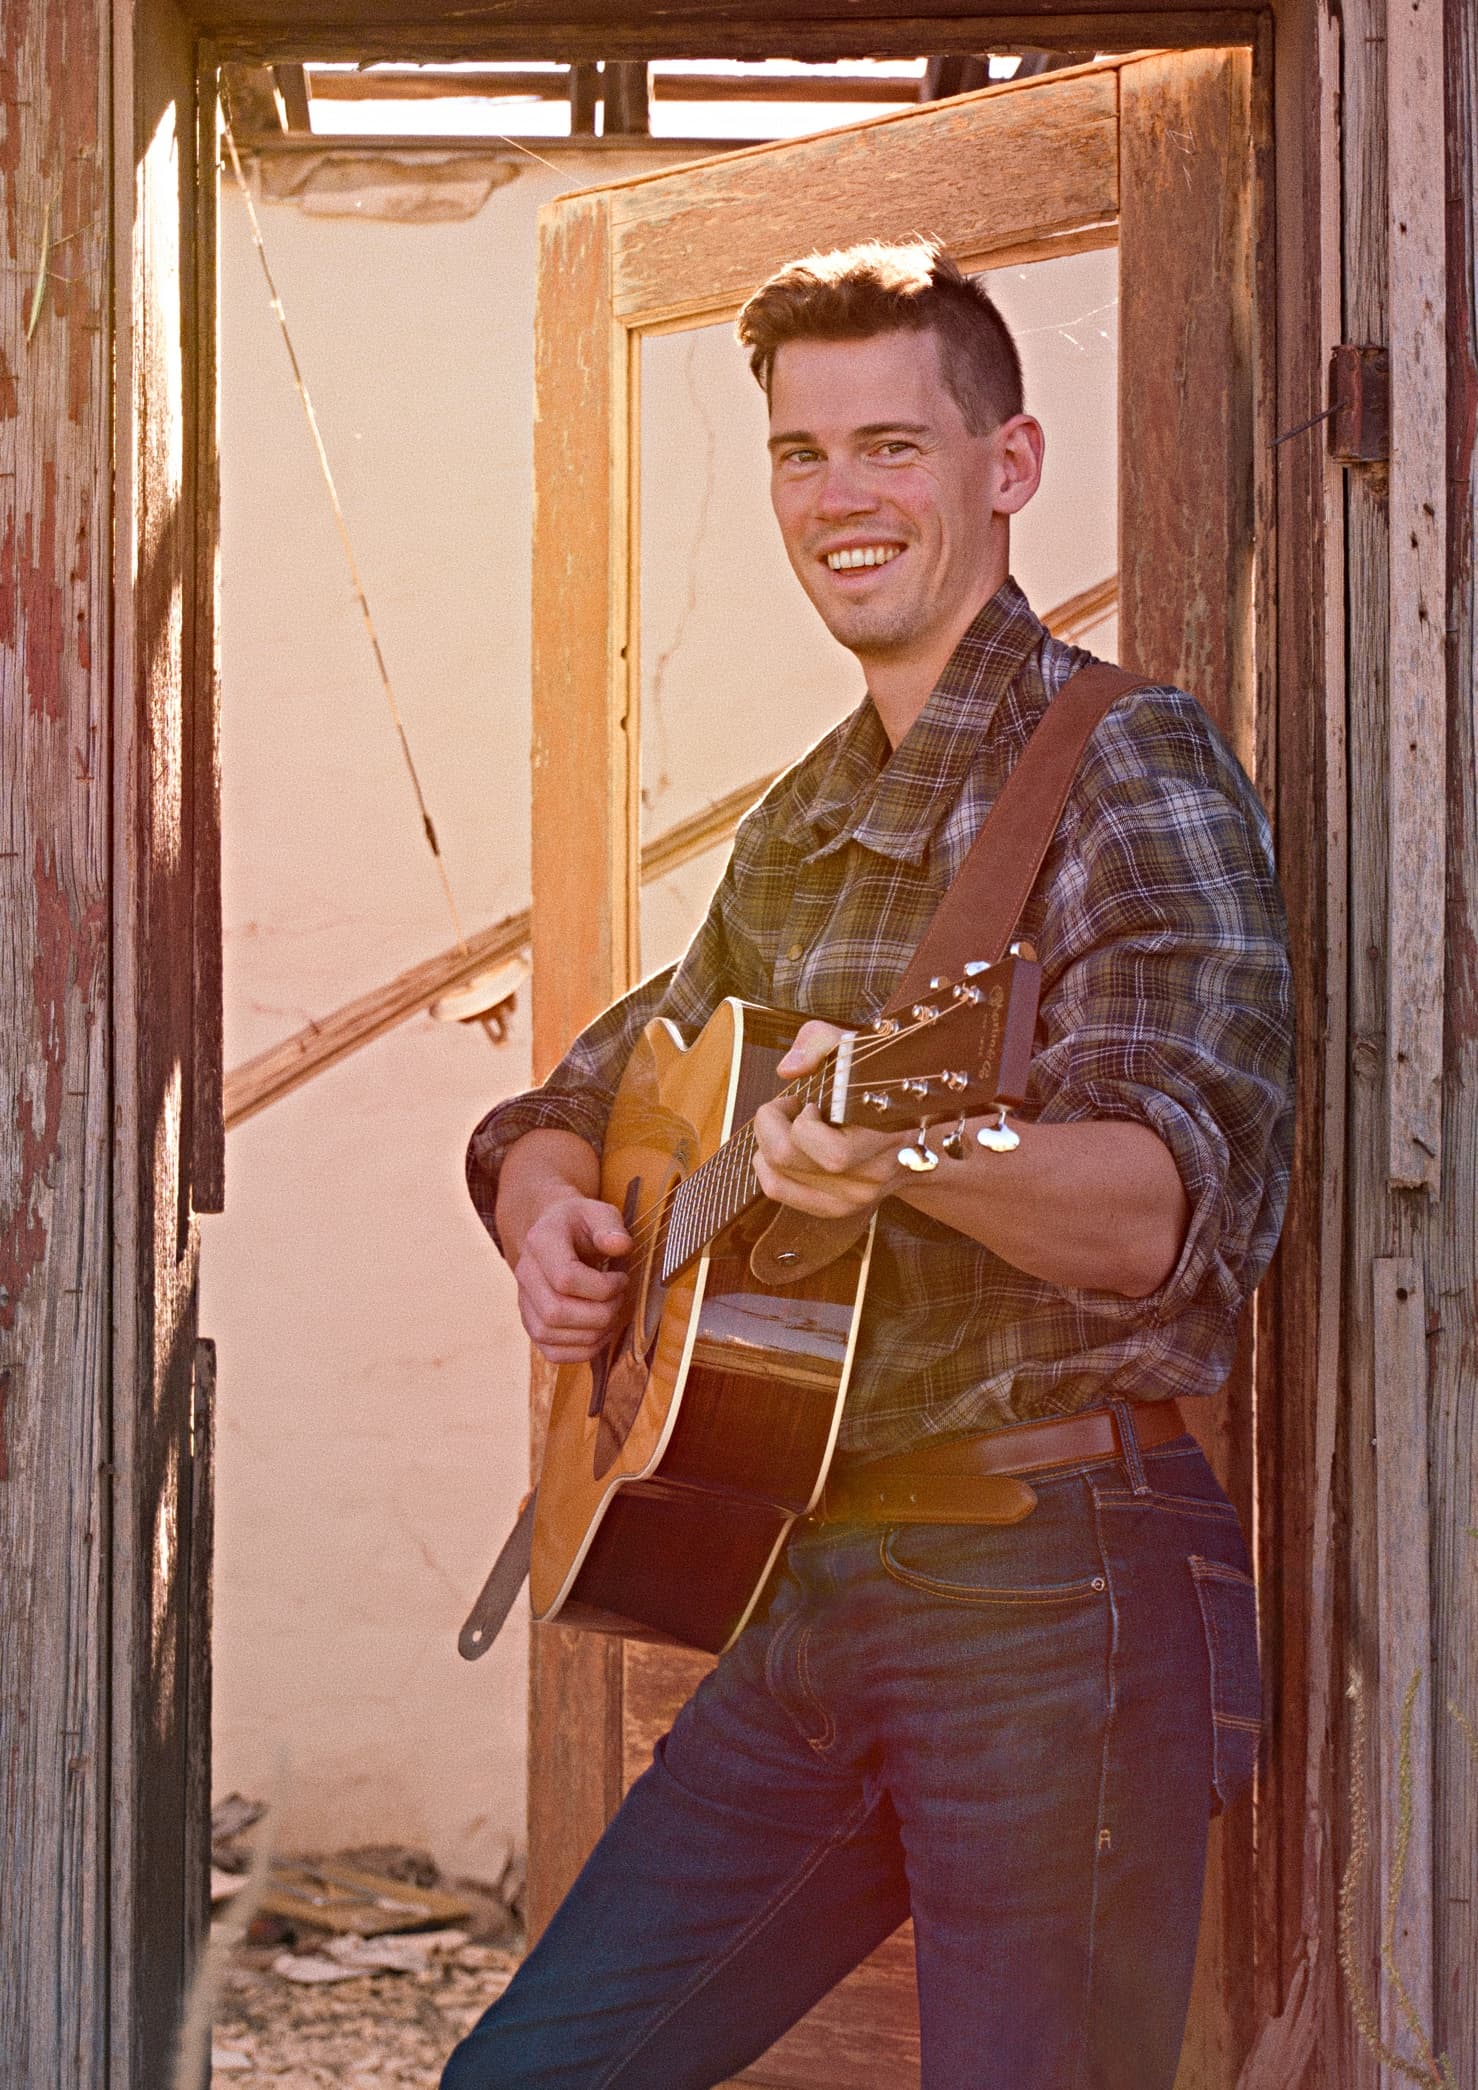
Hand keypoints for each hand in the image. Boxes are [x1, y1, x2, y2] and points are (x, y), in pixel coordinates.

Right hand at [512, 1195, 631, 1364]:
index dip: (602, 1287)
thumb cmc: (580, 1224)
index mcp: (541, 1242)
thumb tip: (620, 1246)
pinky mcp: (531, 1322)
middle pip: (555, 1312)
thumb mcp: (598, 1212)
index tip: (622, 1279)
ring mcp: (524, 1301)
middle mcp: (525, 1273)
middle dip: (599, 1314)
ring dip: (592, 1334)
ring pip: (549, 1335)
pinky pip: (550, 1352)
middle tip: (619, 1300)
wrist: (553, 1232)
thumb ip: (611, 1226)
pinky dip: (581, 1351)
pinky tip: (601, 1334)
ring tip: (613, 1315)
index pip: (565, 1278)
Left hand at [751, 1021, 906, 1218]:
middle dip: (770, 1124)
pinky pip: (780, 1192)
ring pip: (778, 1179)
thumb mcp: (862, 1049)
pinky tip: (786, 1146)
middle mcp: (873, 1175)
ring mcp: (855, 1197)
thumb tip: (788, 1069)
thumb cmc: (887, 1085)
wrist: (925, 1133)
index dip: (803, 1120)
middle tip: (787, 1106)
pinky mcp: (837, 1208)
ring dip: (766, 1145)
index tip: (809, 1100)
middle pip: (788, 1159)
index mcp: (887, 1136)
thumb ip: (823, 1041)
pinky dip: (768, 1166)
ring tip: (788, 1126)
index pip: (831, 1153)